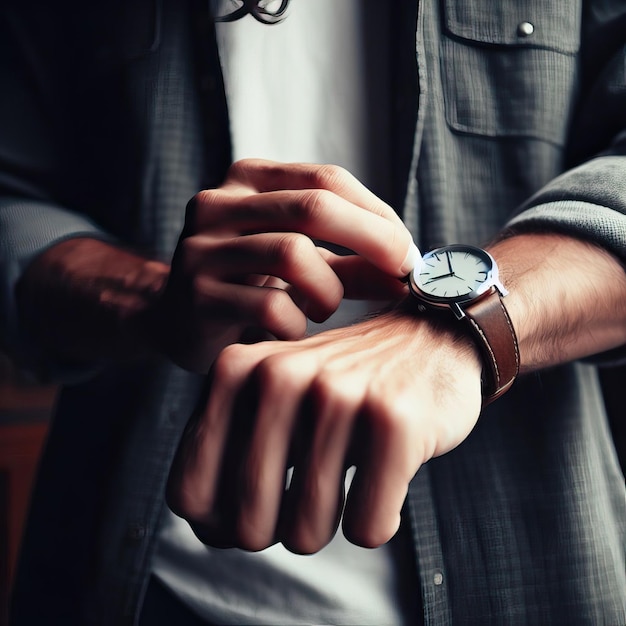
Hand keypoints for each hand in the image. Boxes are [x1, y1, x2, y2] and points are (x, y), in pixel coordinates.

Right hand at [153, 159, 415, 371]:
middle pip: (314, 207)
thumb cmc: (249, 285)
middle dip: (372, 241)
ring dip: (329, 291)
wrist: (176, 320)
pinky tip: (288, 329)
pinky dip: (296, 324)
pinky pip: (270, 306)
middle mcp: (218, 202)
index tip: (407, 252)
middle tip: (401, 274)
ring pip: (294, 254)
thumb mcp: (303, 265)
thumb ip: (354, 264)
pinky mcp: (195, 294)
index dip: (377, 215)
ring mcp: (200, 247)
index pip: (327, 180)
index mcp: (247, 179)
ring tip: (322, 308)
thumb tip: (410, 272)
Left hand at [166, 308, 481, 553]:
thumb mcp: (273, 401)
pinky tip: (386, 481)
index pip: (189, 496)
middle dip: (281, 531)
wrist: (429, 338)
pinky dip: (377, 520)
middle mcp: (279, 377)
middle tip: (309, 497)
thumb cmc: (342, 386)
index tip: (258, 505)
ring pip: (307, 534)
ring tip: (346, 484)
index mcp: (235, 372)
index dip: (220, 523)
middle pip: (248, 526)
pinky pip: (367, 528)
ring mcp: (338, 395)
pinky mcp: (395, 419)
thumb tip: (209, 536)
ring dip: (329, 526)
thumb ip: (229, 455)